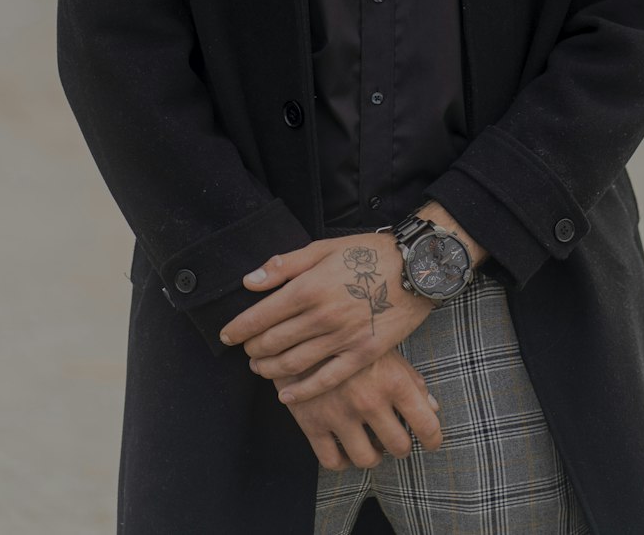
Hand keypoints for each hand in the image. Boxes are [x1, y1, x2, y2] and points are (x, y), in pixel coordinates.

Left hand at [220, 234, 434, 401]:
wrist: (415, 268)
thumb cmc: (367, 253)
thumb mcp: (323, 248)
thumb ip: (284, 265)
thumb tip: (250, 281)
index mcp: (308, 287)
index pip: (262, 315)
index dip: (240, 328)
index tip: (227, 335)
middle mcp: (321, 316)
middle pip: (274, 341)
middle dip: (253, 349)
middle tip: (246, 351)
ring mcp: (342, 338)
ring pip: (294, 363)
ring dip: (270, 369)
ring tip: (260, 368)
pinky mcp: (362, 354)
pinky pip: (326, 379)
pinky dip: (302, 390)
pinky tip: (286, 395)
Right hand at [278, 349, 441, 471]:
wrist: (299, 323)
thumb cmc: (350, 333)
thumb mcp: (384, 348)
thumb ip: (410, 378)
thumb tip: (433, 408)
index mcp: (392, 379)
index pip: (427, 425)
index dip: (433, 439)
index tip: (431, 442)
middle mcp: (369, 400)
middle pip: (399, 446)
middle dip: (400, 445)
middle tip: (395, 438)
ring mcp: (340, 413)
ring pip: (366, 459)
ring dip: (373, 455)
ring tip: (371, 444)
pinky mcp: (312, 422)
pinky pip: (332, 461)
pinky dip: (341, 460)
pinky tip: (344, 446)